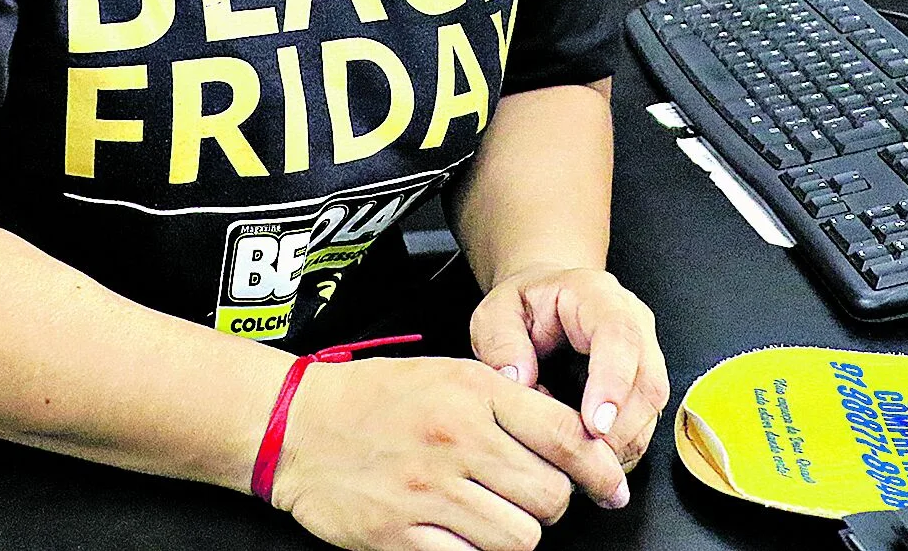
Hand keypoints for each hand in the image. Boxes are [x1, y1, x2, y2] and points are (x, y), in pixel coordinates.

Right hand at [271, 354, 627, 550]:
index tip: (611, 485)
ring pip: (519, 538)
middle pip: (549, 496)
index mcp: (475, 394)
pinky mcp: (399, 535)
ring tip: (491, 514)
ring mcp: (428, 492)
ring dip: (515, 533)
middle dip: (550, 504)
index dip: (600, 468)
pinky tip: (459, 533)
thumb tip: (568, 435)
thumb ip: (509, 402)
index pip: (566, 436)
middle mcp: (457, 440)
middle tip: (530, 497)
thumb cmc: (376, 398)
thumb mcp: (449, 374)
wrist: (296, 426)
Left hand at [467, 267, 669, 471]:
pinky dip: (618, 450)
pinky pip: (642, 426)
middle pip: (647, 381)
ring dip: (618, 444)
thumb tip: (519, 381)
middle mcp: (634, 323)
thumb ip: (501, 342)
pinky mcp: (643, 387)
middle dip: (618, 429)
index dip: (612, 383)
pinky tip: (585, 460)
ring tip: (574, 462)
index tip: (594, 426)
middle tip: (579, 461)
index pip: (619, 335)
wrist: (544, 305)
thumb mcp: (496, 314)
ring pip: (650, 410)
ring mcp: (645, 355)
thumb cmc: (523, 309)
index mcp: (598, 297)